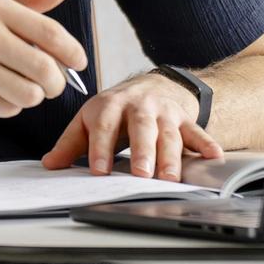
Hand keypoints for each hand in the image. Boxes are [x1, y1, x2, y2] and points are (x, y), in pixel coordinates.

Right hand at [0, 0, 88, 117]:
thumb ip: (30, 0)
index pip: (49, 32)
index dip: (72, 51)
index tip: (79, 62)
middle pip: (45, 69)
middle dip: (56, 83)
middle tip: (51, 84)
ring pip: (29, 93)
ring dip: (31, 96)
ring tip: (20, 88)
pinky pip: (7, 108)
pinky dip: (8, 105)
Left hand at [39, 73, 224, 179]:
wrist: (151, 86)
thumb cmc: (115, 109)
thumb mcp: (89, 120)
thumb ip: (70, 143)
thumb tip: (49, 164)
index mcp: (109, 106)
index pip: (103, 127)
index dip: (100, 149)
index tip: (98, 171)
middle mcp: (138, 107)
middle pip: (141, 128)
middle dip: (142, 151)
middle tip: (141, 174)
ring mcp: (164, 113)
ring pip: (169, 134)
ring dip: (171, 156)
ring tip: (170, 177)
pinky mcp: (184, 119)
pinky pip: (197, 132)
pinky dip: (206, 144)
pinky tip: (213, 157)